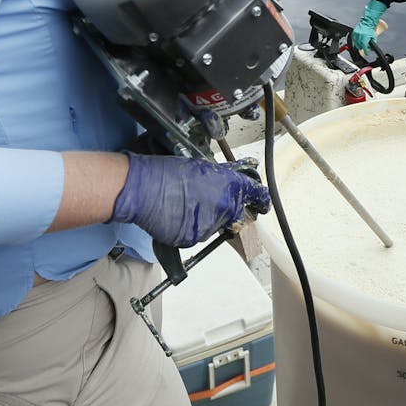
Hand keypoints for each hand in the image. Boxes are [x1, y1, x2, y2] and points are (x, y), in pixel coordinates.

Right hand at [110, 153, 269, 247]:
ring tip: (185, 203)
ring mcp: (208, 227)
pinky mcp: (192, 239)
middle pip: (235, 213)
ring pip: (216, 225)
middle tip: (207, 199)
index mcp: (229, 187)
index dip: (261, 199)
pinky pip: (198, 234)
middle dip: (226, 207)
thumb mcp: (201, 166)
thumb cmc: (167, 172)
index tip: (263, 202)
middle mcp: (223, 209)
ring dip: (207, 217)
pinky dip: (192, 226)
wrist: (142, 189)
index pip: (256, 195)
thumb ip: (221, 176)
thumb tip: (231, 179)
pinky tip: (178, 213)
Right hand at [352, 0, 387, 53]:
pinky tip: (358, 41)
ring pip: (356, 43)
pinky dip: (355, 41)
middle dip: (362, 47)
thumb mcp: (374, 37)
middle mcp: (360, 36)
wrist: (367, 22)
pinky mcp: (354, 33)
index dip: (366, 51)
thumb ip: (373, 43)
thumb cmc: (370, 29)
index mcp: (365, 37)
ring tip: (361, 44)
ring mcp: (356, 34)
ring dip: (358, 45)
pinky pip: (353, 39)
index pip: (364, 47)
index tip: (366, 53)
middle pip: (360, 46)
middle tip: (364, 47)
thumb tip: (372, 49)